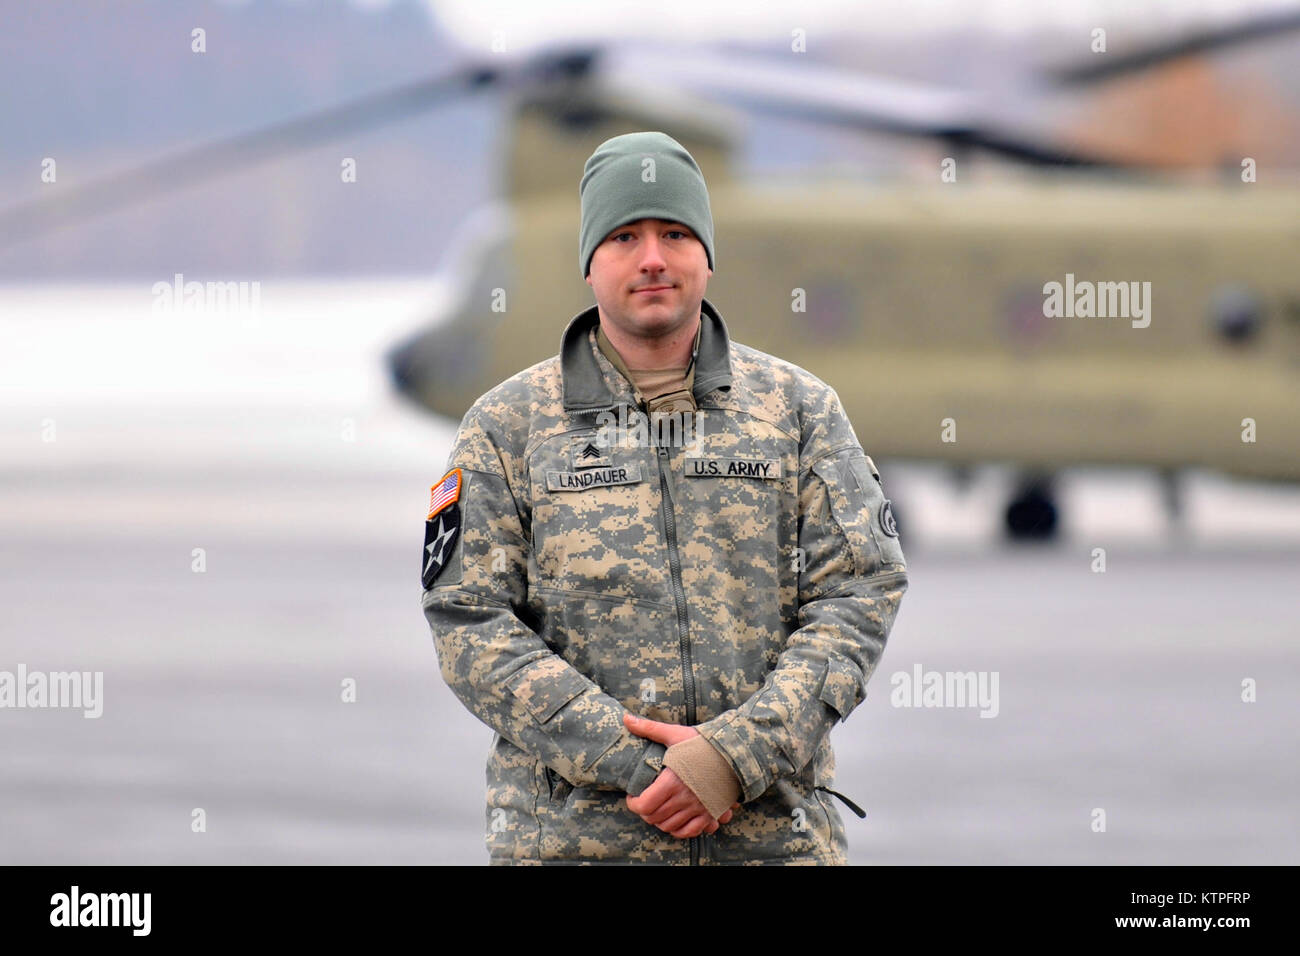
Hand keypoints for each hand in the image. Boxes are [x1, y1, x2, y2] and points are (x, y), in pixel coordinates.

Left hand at [623, 713, 739, 837]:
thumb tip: (626, 718)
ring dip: (659, 822)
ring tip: (657, 811)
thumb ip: (649, 729)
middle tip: (643, 803)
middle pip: (655, 817)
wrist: (735, 752)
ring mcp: (698, 808)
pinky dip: (679, 830)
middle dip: (644, 812)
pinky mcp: (710, 813)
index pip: (644, 805)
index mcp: (671, 781)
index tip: (632, 796)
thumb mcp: (675, 734)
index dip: (633, 804)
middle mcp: (684, 798)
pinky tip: (675, 822)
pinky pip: (691, 831)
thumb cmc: (703, 743)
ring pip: (670, 826)